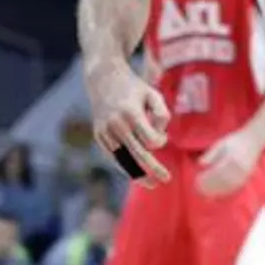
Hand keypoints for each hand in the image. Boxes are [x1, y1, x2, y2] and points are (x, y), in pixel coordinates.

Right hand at [87, 65, 171, 182]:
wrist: (103, 79)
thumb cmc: (134, 88)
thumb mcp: (153, 95)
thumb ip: (162, 115)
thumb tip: (159, 139)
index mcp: (130, 113)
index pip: (150, 140)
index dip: (160, 141)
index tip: (162, 137)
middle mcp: (116, 125)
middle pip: (137, 155)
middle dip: (153, 169)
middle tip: (166, 180)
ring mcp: (105, 132)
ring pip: (123, 159)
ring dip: (137, 174)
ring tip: (150, 185)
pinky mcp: (99, 136)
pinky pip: (114, 156)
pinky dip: (125, 166)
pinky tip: (136, 175)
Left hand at [196, 128, 262, 196]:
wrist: (255, 139)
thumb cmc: (236, 140)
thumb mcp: (221, 143)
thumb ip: (211, 153)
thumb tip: (200, 164)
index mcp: (231, 158)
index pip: (216, 171)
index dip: (206, 177)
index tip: (197, 179)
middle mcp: (239, 167)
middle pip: (222, 181)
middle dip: (210, 186)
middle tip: (199, 189)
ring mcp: (245, 173)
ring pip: (229, 186)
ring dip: (217, 191)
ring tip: (206, 194)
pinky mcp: (248, 176)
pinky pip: (236, 187)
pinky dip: (226, 191)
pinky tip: (219, 193)